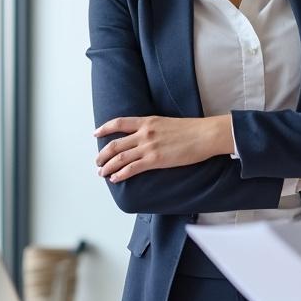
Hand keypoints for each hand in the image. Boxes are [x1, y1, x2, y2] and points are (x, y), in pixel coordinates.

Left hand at [93, 115, 232, 182]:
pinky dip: (120, 174)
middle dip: (102, 155)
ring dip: (108, 166)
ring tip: (102, 173)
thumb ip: (154, 128)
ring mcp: (148, 147)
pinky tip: (115, 178)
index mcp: (147, 121)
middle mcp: (144, 133)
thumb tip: (146, 136)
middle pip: (115, 144)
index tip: (96, 134)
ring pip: (119, 157)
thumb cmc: (192, 130)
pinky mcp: (155, 160)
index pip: (118, 122)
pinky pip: (131, 168)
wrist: (205, 135)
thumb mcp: (167, 122)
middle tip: (97, 162)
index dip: (104, 128)